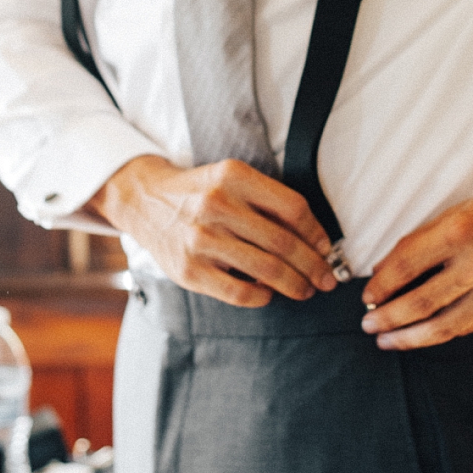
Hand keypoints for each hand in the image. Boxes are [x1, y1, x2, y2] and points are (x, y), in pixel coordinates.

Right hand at [85, 155, 337, 306]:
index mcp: (233, 176)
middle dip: (313, 266)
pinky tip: (269, 293)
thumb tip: (313, 240)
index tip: (326, 248)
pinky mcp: (189, 270)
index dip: (317, 232)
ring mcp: (201, 239)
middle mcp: (216, 205)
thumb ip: (268, 202)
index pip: (292, 207)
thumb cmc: (199, 193)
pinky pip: (241, 293)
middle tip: (327, 278)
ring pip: (267, 270)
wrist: (145, 202)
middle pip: (283, 242)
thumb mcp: (231, 179)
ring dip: (295, 285)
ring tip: (305, 290)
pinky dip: (263, 296)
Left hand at [360, 165, 472, 349]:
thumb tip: (386, 269)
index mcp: (462, 229)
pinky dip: (445, 332)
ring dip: (410, 337)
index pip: (406, 265)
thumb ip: (424, 239)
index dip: (381, 285)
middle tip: (369, 324)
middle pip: (421, 303)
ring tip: (389, 339)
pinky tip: (427, 333)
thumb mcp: (461, 208)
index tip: (366, 296)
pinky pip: (472, 326)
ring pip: (446, 326)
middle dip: (388, 319)